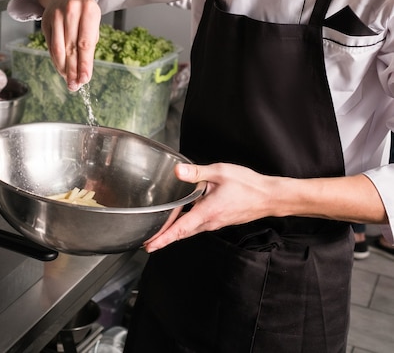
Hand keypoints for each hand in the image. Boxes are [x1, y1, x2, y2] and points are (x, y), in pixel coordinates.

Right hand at [33, 0, 101, 90]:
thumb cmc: (84, 11)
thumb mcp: (92, 22)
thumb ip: (89, 45)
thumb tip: (83, 72)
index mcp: (89, 10)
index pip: (86, 43)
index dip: (85, 64)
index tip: (85, 79)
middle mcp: (71, 11)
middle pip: (71, 48)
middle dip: (74, 70)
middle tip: (76, 86)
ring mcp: (56, 15)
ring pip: (59, 48)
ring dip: (64, 68)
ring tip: (69, 82)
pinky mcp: (45, 20)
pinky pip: (51, 45)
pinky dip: (57, 60)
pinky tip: (62, 70)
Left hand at [144, 162, 279, 251]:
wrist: (269, 197)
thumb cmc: (247, 184)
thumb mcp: (219, 172)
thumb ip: (196, 172)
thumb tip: (177, 171)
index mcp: (207, 212)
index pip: (180, 228)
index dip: (163, 238)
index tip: (150, 246)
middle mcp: (210, 222)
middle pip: (182, 233)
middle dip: (164, 239)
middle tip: (147, 243)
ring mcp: (216, 223)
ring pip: (190, 230)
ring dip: (174, 233)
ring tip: (158, 233)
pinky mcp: (220, 221)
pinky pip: (199, 226)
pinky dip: (186, 226)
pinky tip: (180, 220)